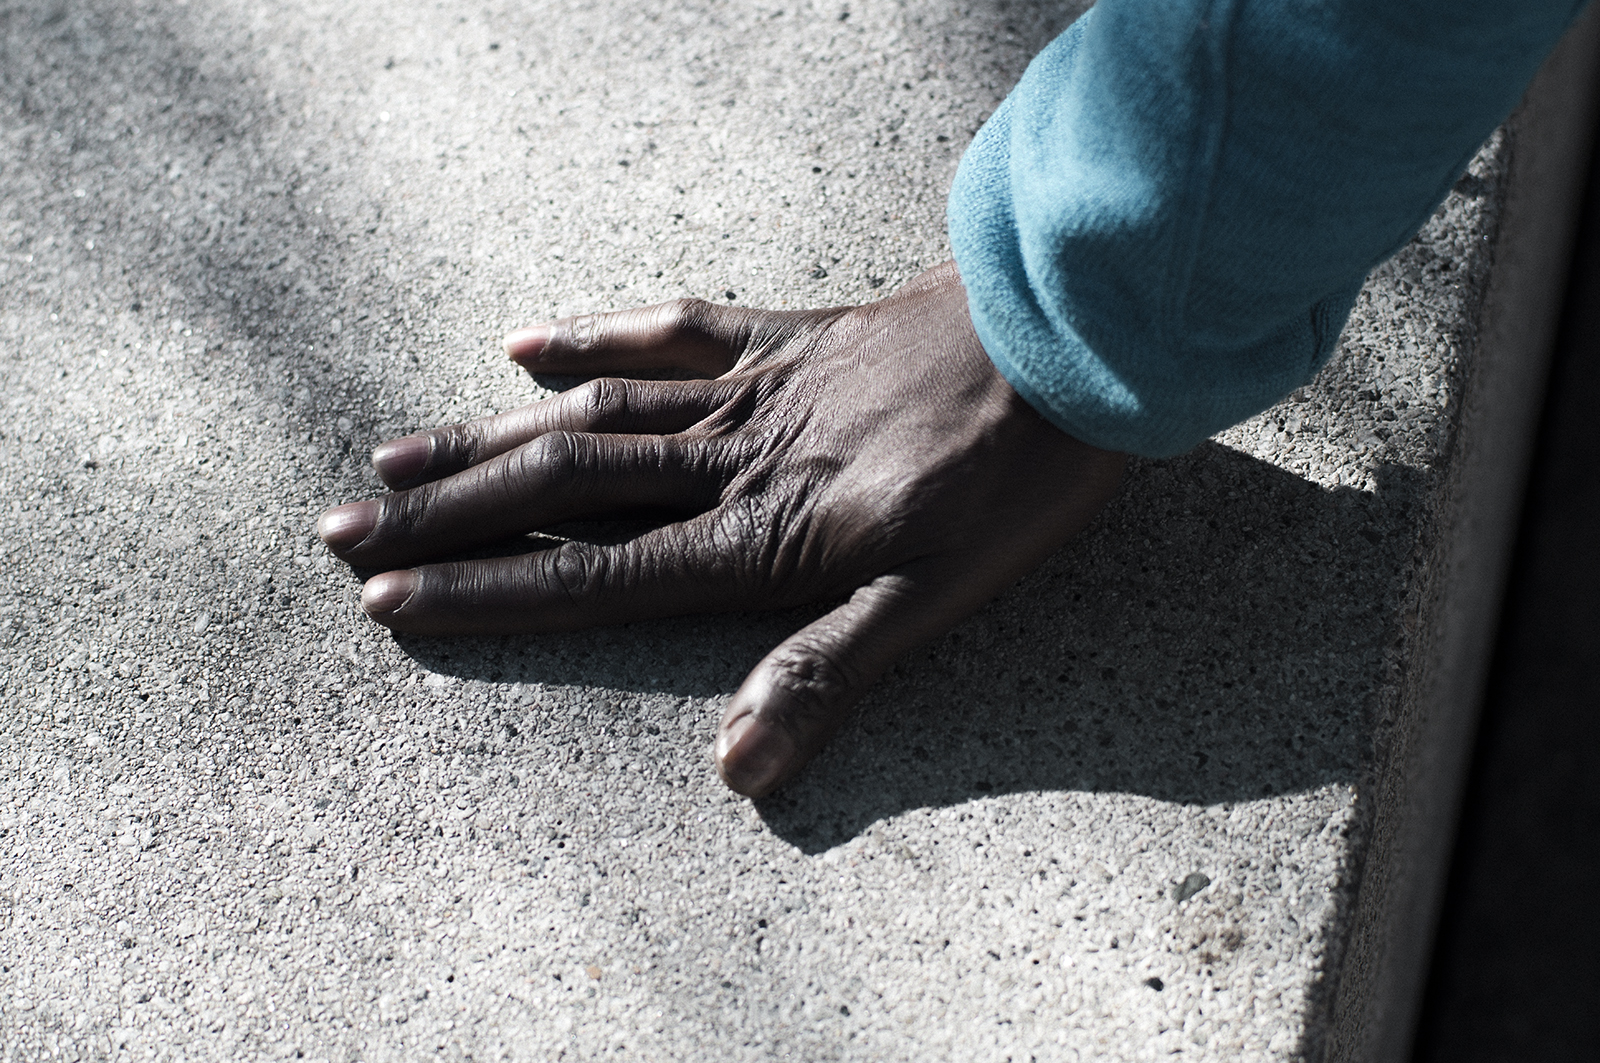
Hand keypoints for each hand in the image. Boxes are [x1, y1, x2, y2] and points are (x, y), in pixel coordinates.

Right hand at [316, 262, 1125, 796]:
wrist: (1067, 345)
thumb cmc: (1013, 484)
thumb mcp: (937, 600)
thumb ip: (830, 672)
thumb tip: (738, 768)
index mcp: (758, 536)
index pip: (591, 572)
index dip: (486, 590)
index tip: (389, 598)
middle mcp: (728, 459)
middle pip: (559, 484)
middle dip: (446, 513)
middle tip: (342, 526)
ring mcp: (749, 390)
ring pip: (591, 411)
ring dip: (488, 436)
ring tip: (395, 453)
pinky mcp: (783, 338)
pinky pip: (670, 331)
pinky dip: (594, 335)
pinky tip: (530, 342)